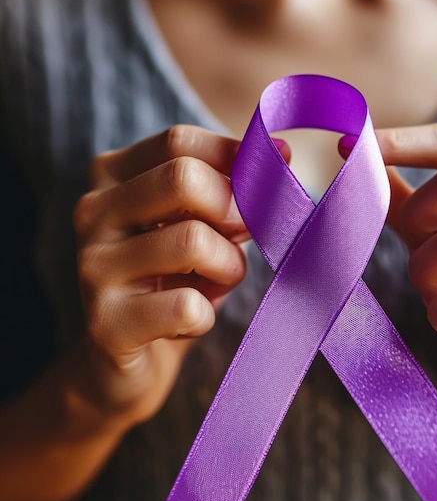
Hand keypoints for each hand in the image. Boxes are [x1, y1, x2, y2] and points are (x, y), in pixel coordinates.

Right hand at [72, 125, 257, 427]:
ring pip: (193, 241)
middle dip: (236, 210)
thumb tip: (281, 154)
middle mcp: (93, 213)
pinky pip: (188, 307)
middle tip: (246, 237)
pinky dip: (207, 316)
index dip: (236, 159)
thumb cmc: (174, 278)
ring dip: (228, 267)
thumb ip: (227, 187)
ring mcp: (93, 267)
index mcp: (111, 176)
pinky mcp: (106, 323)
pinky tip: (190, 321)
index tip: (271, 179)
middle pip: (183, 179)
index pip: (179, 142)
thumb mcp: (198, 222)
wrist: (127, 357)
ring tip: (217, 283)